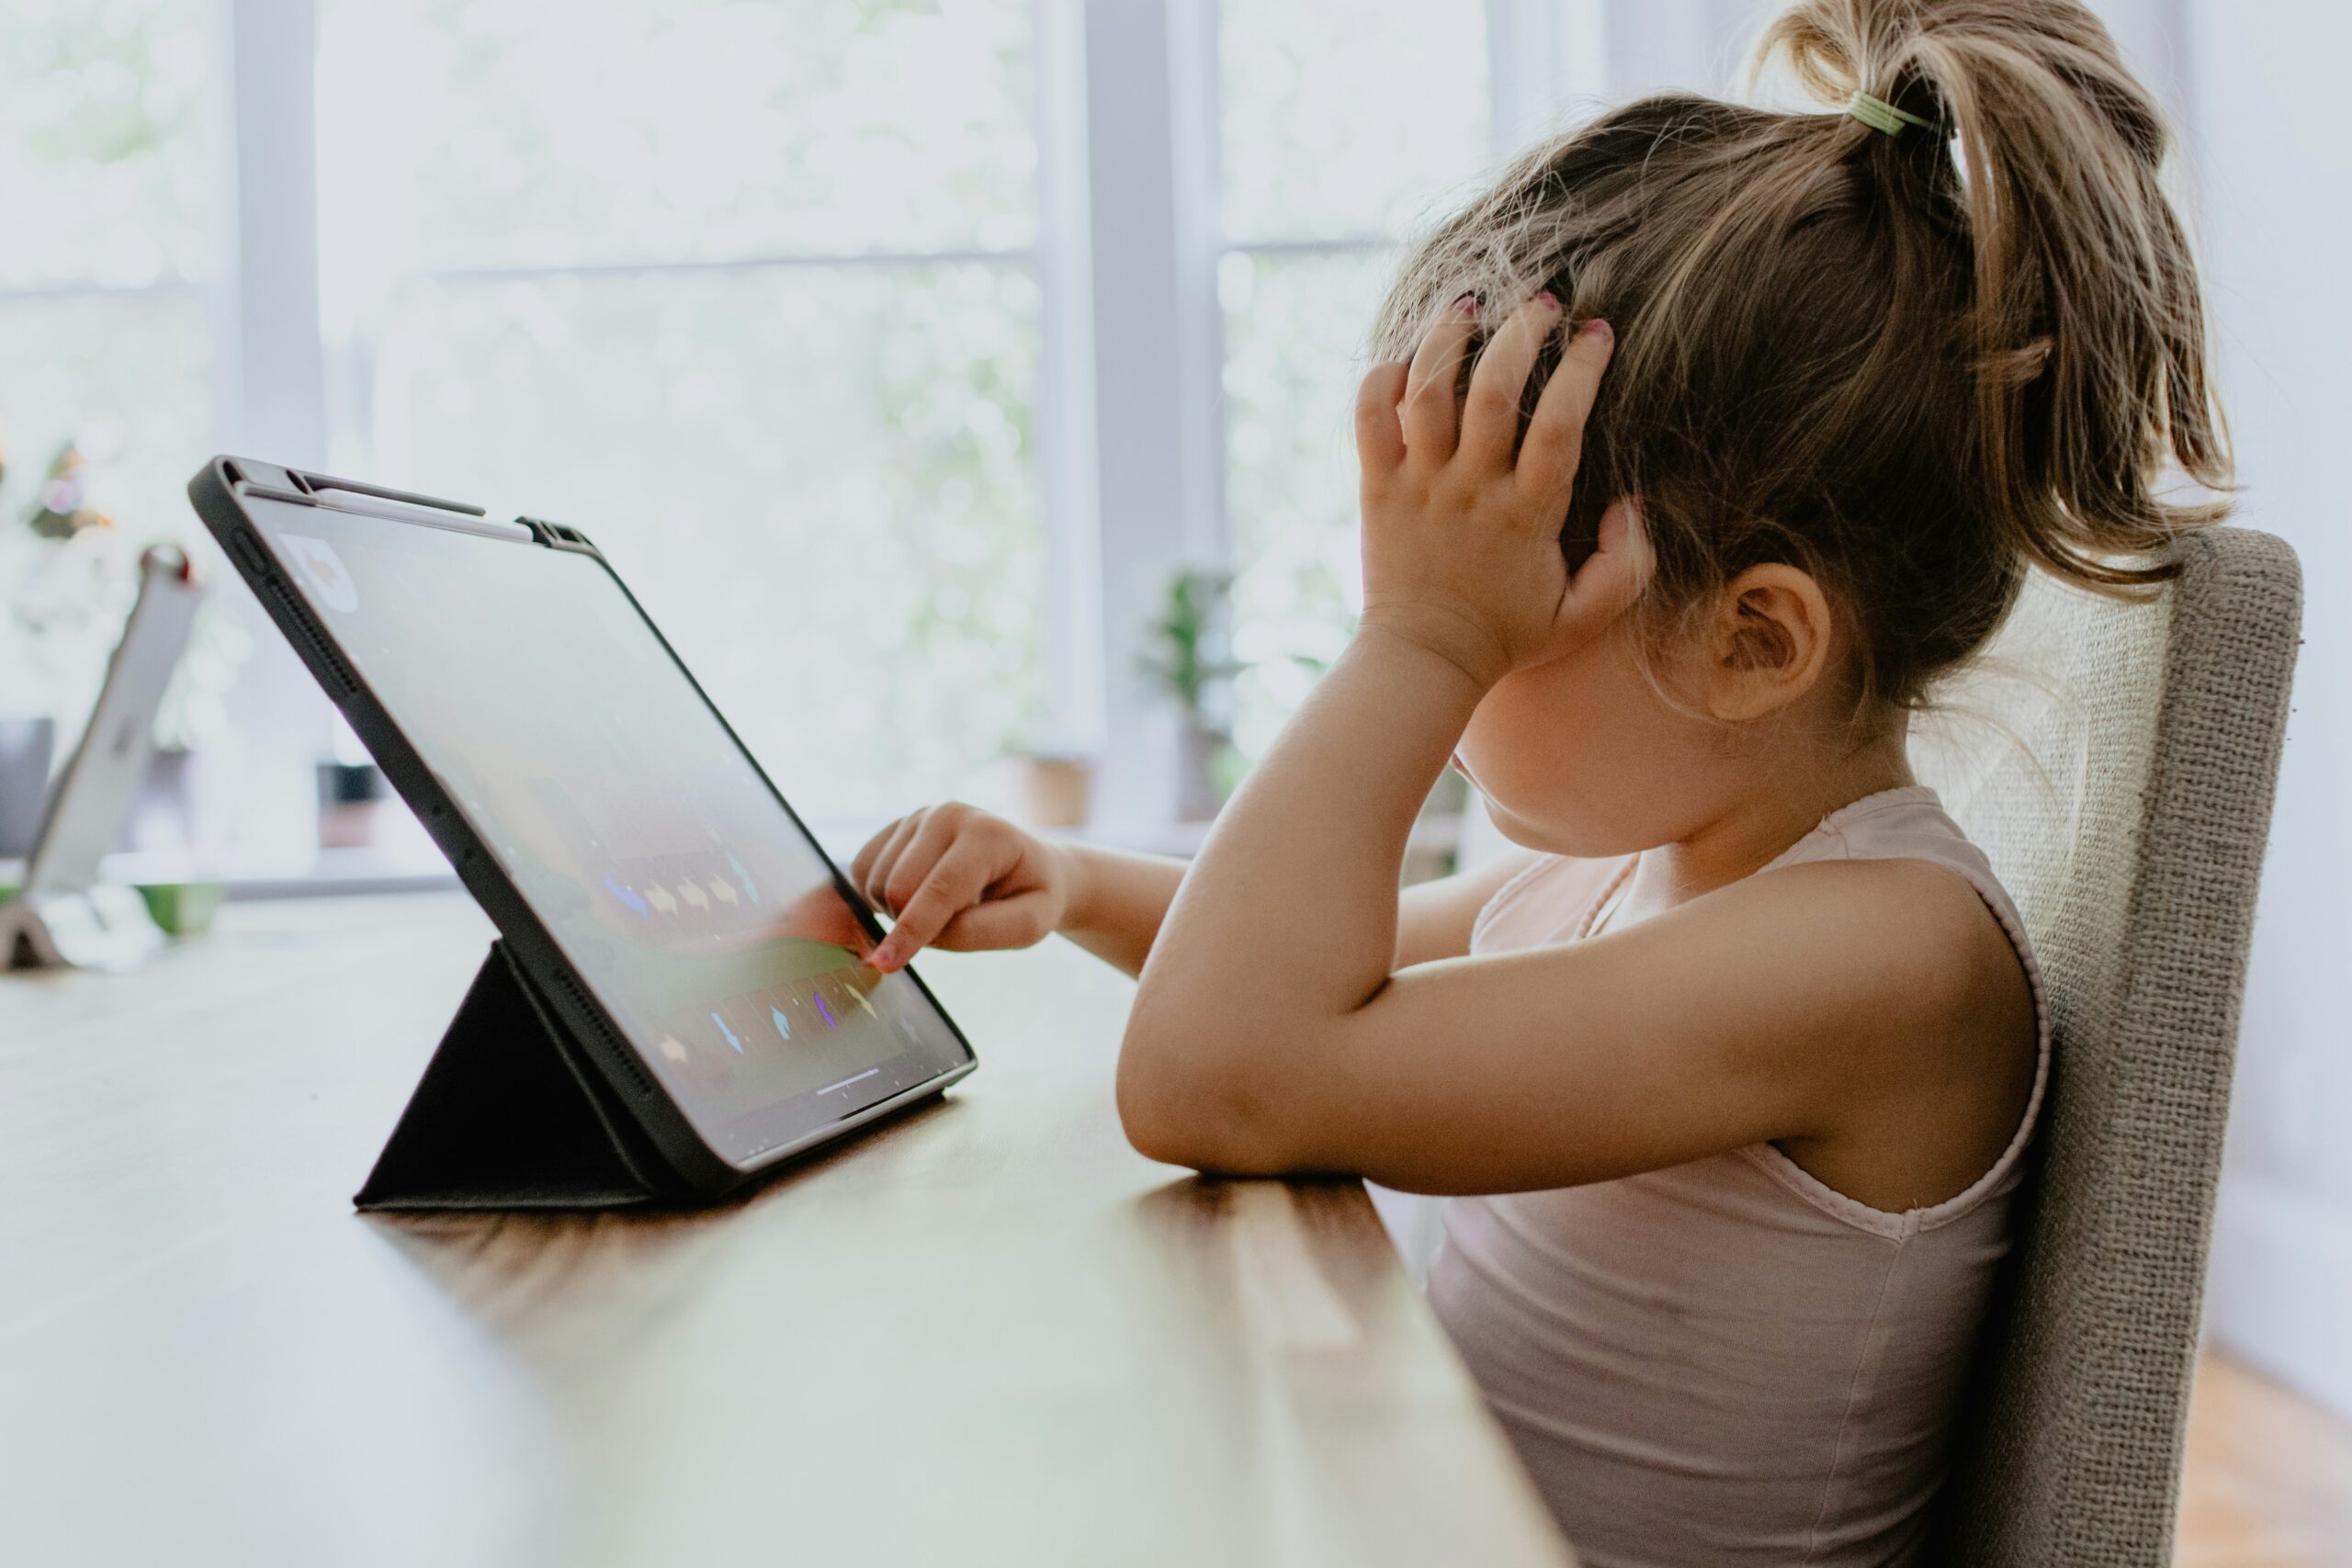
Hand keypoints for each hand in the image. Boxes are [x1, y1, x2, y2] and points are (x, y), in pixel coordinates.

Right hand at [850, 803, 1071, 971]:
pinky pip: (861, 871)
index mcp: (987, 835)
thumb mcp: (1029, 924)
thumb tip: (923, 936)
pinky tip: (914, 898)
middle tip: (950, 926)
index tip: (885, 964)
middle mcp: (947, 815)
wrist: (1026, 866)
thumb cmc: (1030, 897)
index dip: (912, 930)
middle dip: (911, 923)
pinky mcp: (896, 827)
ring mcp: (918, 817)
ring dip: (896, 912)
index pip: (941, 889)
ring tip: (940, 908)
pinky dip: (877, 897)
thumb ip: (980, 931)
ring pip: (875, 881)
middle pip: (898, 887)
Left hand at [1353, 292, 1649, 686]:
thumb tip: (1634, 505)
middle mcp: (1471, 489)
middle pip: (1493, 390)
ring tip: (1470, 305)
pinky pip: (1369, 417)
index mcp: (1527, 514)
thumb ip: (1627, 565)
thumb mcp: (1585, 615)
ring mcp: (1419, 485)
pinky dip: (1381, 379)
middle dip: (1521, 332)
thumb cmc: (1508, 635)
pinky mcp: (1377, 487)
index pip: (1560, 423)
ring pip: (1427, 390)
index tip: (1597, 333)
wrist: (1423, 660)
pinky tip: (1405, 361)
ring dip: (1448, 337)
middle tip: (1543, 304)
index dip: (1582, 369)